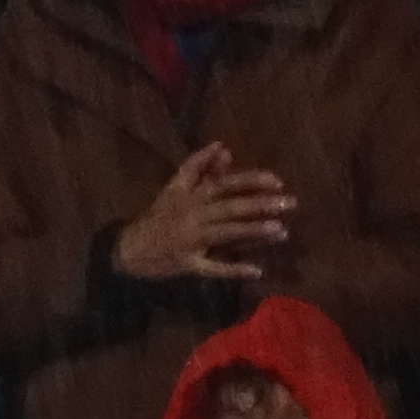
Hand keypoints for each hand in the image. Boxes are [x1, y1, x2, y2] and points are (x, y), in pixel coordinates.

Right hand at [116, 142, 292, 288]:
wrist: (129, 247)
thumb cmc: (158, 216)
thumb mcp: (175, 187)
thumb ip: (198, 166)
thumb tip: (223, 147)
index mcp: (192, 195)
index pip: (225, 184)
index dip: (251, 181)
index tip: (277, 181)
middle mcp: (194, 215)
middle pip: (231, 207)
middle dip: (261, 205)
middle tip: (290, 203)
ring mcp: (192, 240)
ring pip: (227, 233)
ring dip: (254, 231)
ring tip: (281, 230)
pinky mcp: (189, 264)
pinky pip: (214, 268)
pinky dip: (234, 270)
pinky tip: (257, 271)